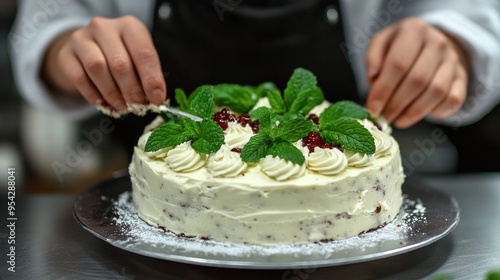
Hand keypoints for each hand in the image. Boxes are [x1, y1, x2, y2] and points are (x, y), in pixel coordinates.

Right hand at [43, 16, 165, 110]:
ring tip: (122, 106)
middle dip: (132, 89)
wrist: (87, 50)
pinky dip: (93, 94)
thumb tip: (155, 97)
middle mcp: (104, 28)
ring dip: (112, 93)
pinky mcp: (66, 54)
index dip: (151, 79)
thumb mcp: (138, 59)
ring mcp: (82, 38)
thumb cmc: (121, 55)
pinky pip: (79, 77)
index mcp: (129, 26)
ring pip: (97, 68)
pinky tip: (103, 103)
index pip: (144, 52)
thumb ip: (147, 75)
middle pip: (120, 63)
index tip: (157, 98)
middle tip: (138, 105)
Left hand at [365, 17, 468, 127]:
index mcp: (413, 30)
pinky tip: (417, 115)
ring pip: (436, 92)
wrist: (430, 44)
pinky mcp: (462, 78)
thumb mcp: (381, 44)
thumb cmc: (399, 48)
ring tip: (397, 120)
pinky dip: (436, 112)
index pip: (398, 64)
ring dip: (414, 112)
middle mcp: (437, 43)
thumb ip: (373, 59)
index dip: (384, 90)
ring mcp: (453, 60)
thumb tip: (372, 78)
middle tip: (383, 118)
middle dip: (397, 104)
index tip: (373, 108)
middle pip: (417, 80)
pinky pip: (453, 100)